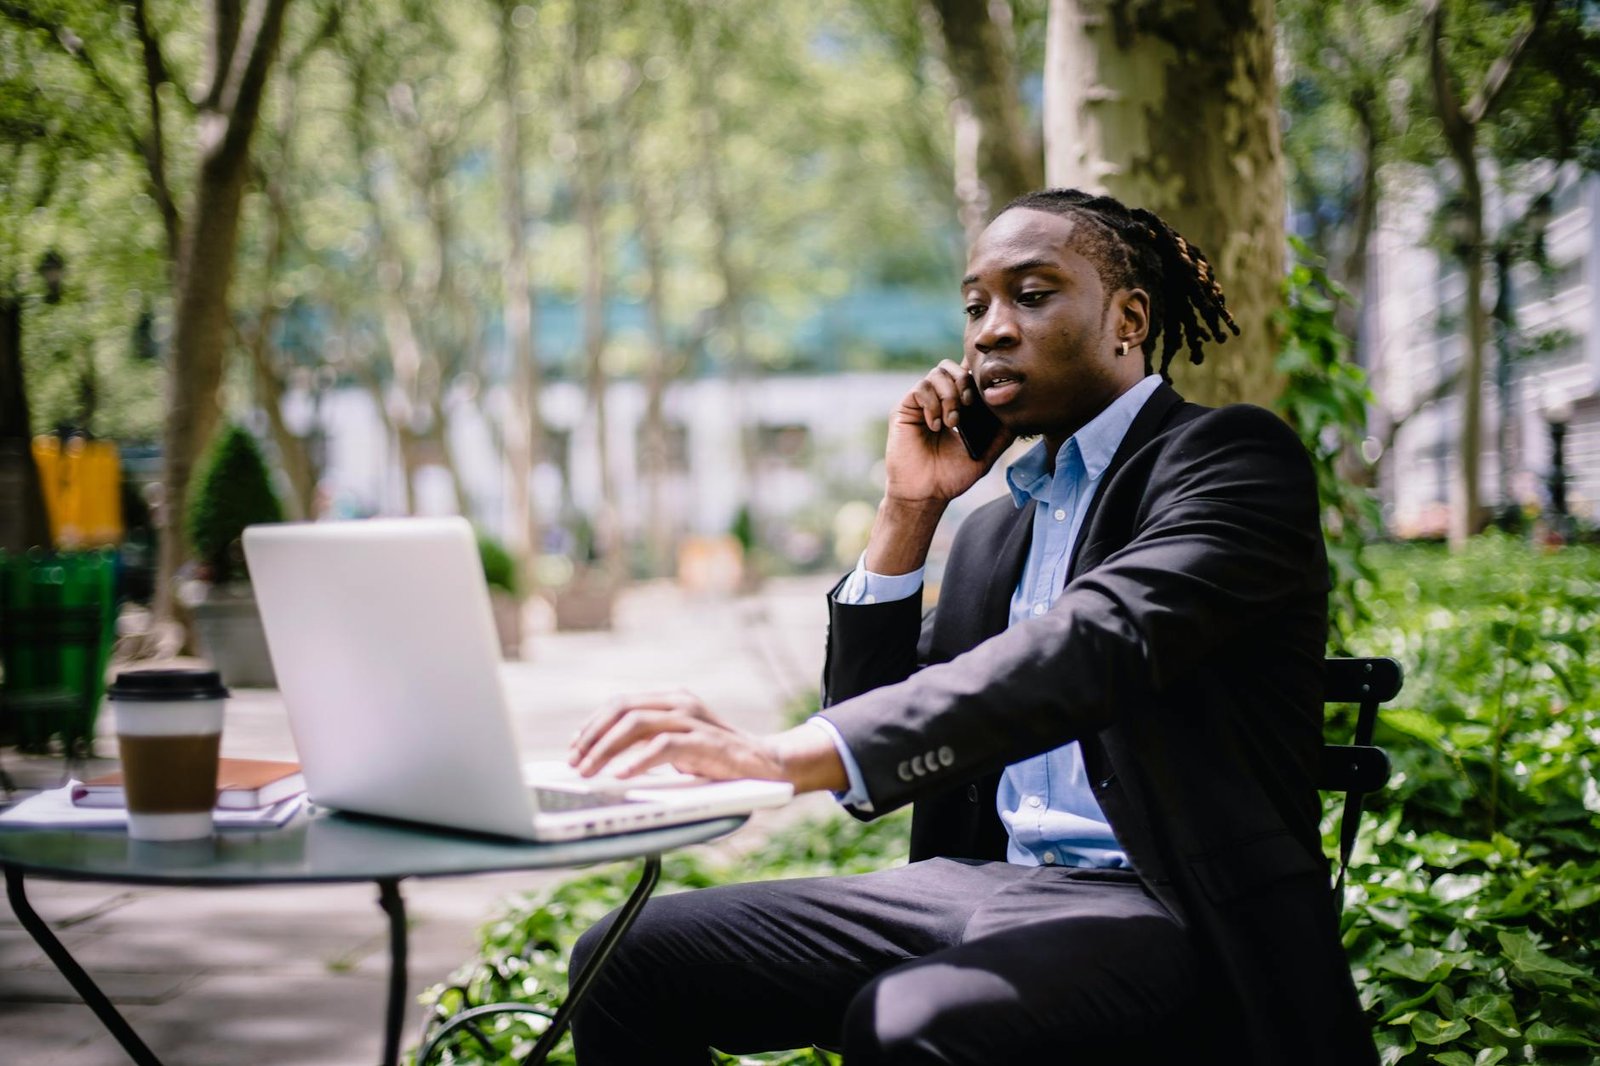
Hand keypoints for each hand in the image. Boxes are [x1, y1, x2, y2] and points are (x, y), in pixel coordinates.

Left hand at [568, 691, 845, 791]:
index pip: (620, 703)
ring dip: (605, 749)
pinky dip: (636, 762)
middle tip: (574, 763)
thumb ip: (648, 743)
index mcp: (672, 699)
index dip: (592, 724)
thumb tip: (604, 760)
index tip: (574, 747)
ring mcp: (693, 719)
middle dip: (591, 737)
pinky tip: (619, 777)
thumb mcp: (678, 746)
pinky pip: (662, 747)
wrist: (767, 767)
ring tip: (588, 772)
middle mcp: (680, 702)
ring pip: (635, 723)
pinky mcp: (704, 741)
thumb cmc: (718, 761)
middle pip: (622, 709)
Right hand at [884, 359, 1012, 505]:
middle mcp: (937, 401)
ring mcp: (921, 404)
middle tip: (969, 406)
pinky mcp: (905, 409)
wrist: (925, 494)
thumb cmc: (951, 477)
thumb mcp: (984, 455)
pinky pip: (920, 389)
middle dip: (964, 381)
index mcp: (955, 407)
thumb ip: (1001, 436)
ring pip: (936, 374)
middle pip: (950, 366)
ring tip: (953, 422)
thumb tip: (1020, 417)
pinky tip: (936, 426)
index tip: (985, 390)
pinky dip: (932, 404)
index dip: (975, 372)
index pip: (965, 375)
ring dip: (949, 395)